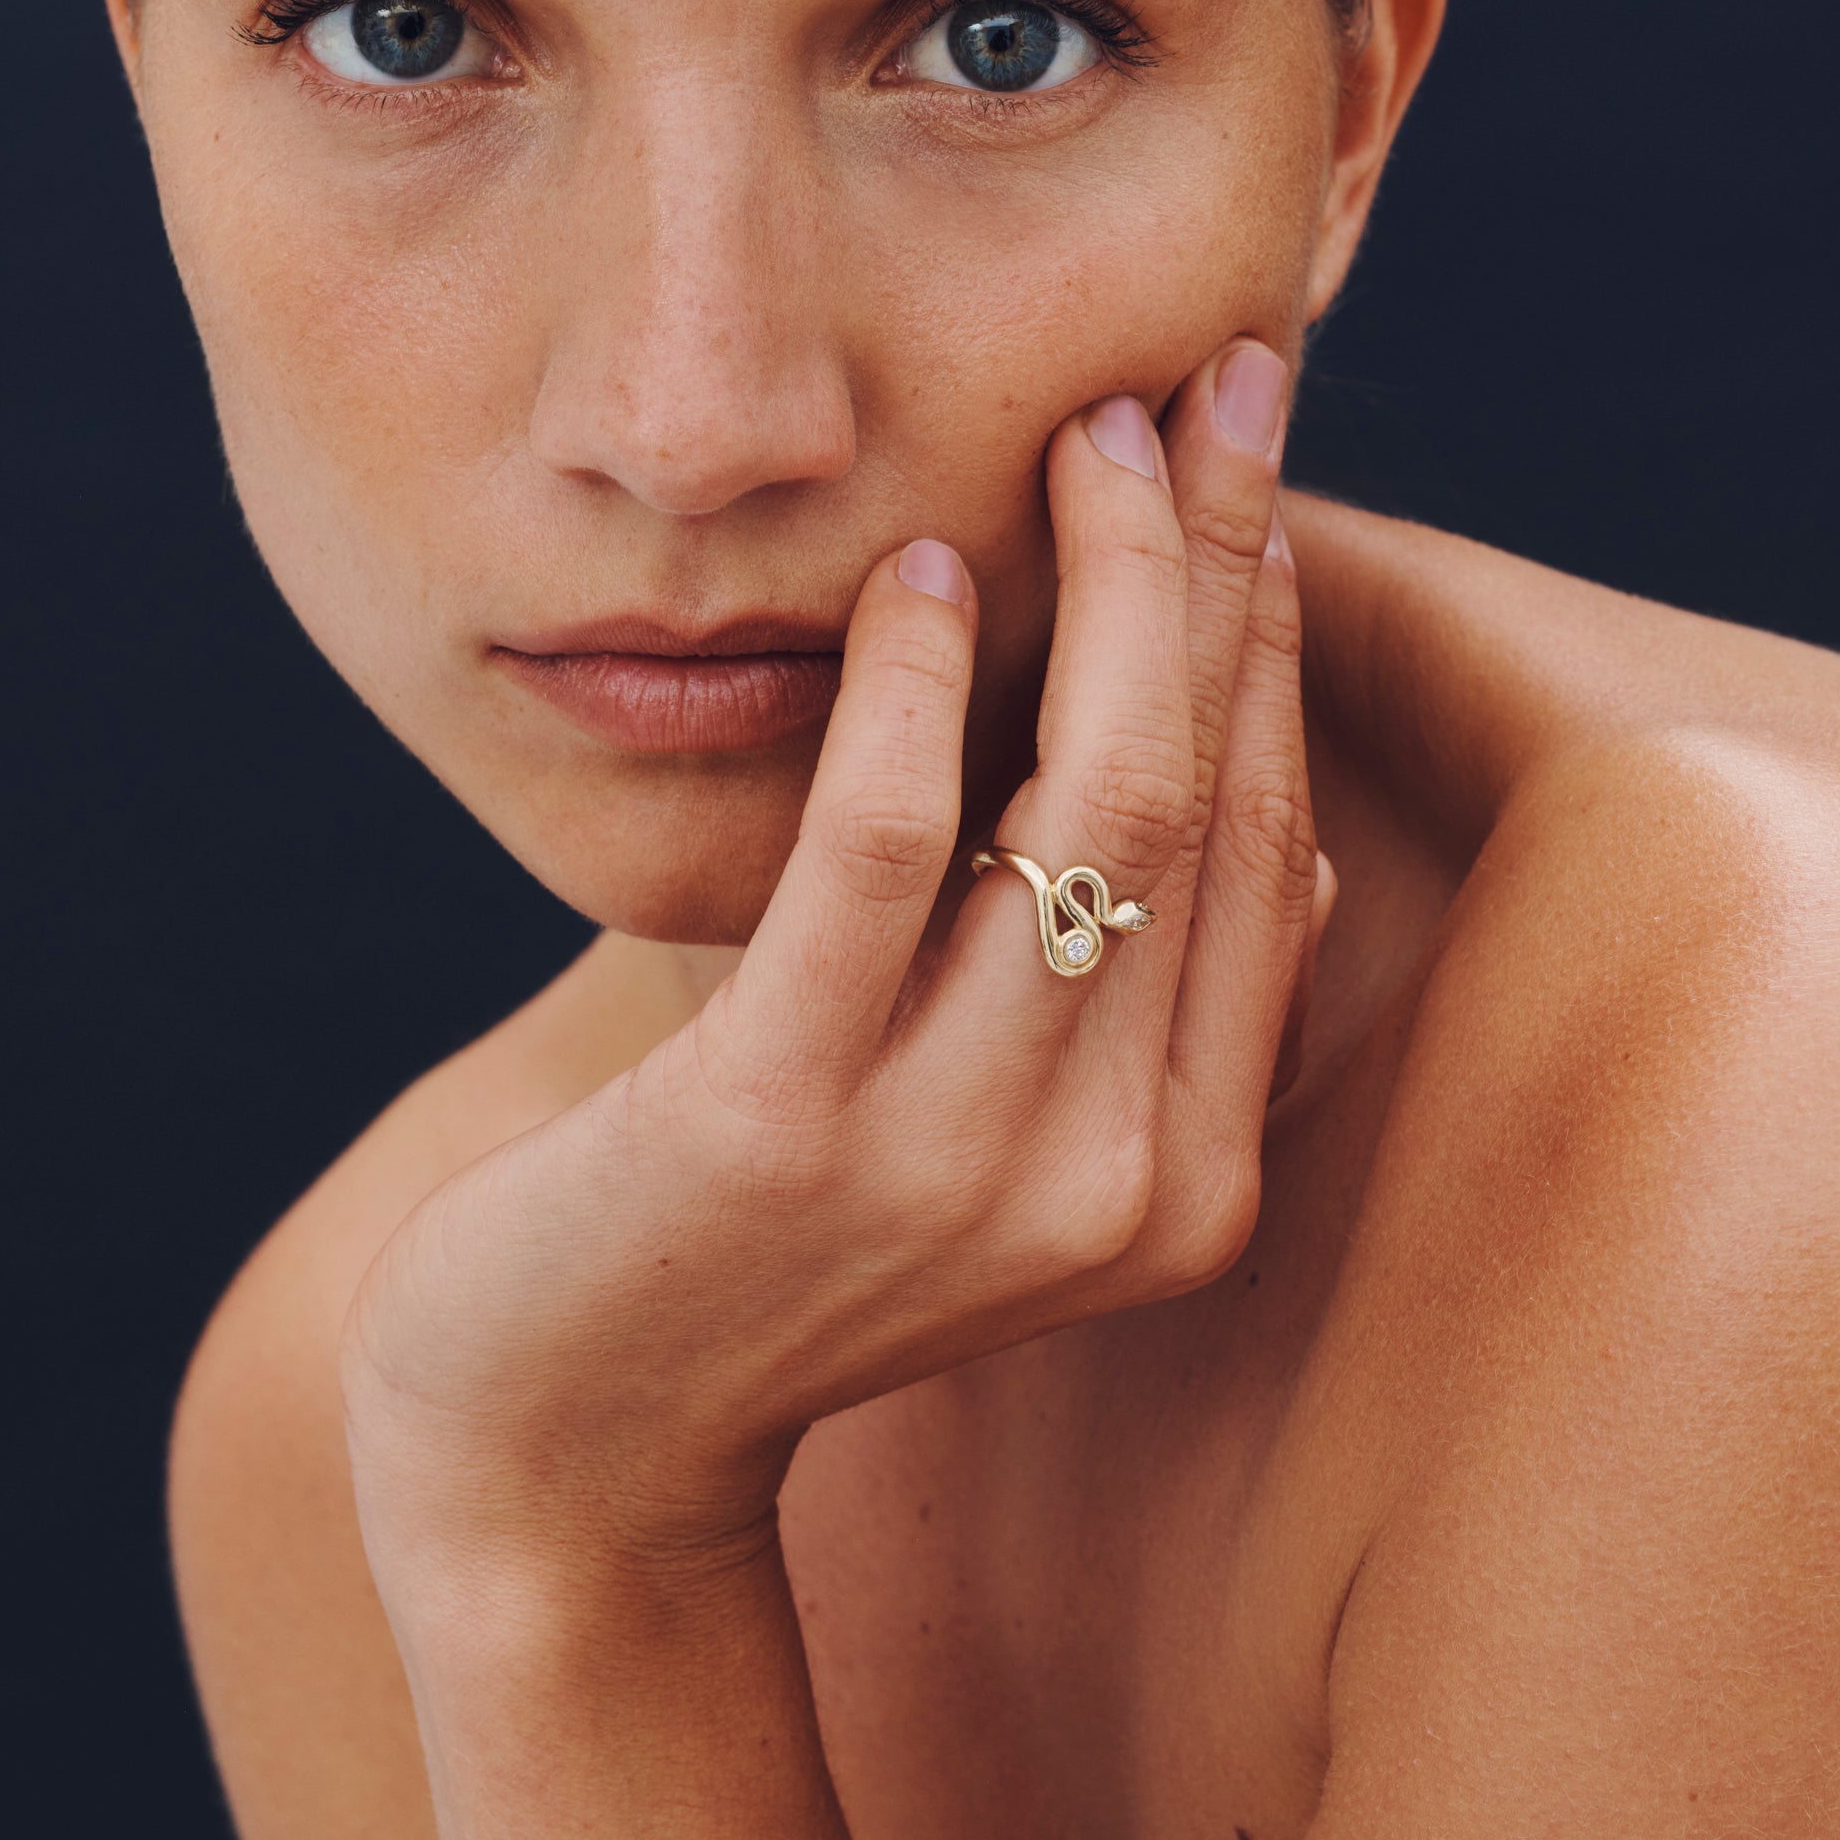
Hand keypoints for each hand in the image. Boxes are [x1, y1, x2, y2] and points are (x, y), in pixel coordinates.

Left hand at [341, 338, 1324, 1615]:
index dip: (1270, 645)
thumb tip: (1273, 828)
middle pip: (1204, 801)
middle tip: (1218, 382)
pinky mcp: (783, 1125)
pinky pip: (882, 854)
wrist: (567, 1456)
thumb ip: (1132, 1012)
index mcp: (1184, 1187)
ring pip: (1094, 810)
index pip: (1264, 852)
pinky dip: (906, 690)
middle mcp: (1111, 1185)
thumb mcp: (989, 1143)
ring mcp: (955, 1165)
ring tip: (1092, 435)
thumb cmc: (770, 1254)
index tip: (1264, 477)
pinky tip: (907, 572)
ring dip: (1106, 589)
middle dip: (1222, 565)